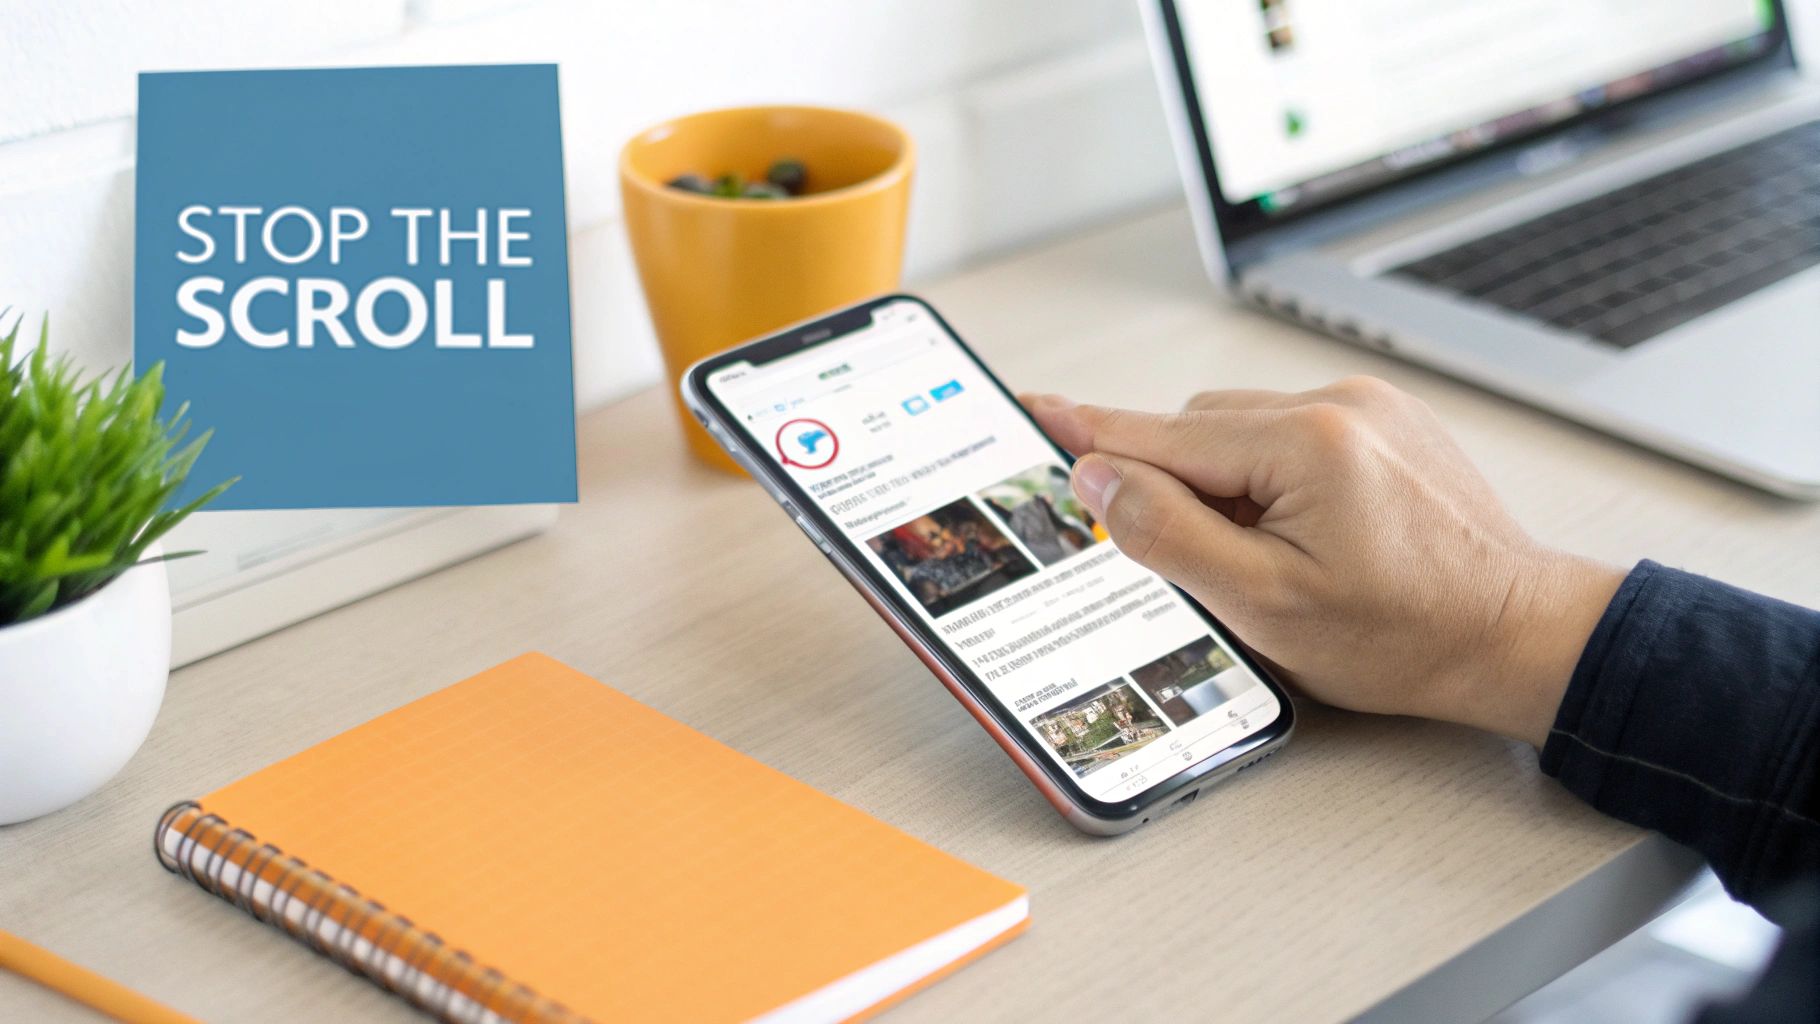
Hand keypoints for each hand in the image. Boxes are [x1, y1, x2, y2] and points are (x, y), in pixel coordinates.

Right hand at [1025, 377, 1623, 747]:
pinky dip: (1269, 478)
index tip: (1028, 409)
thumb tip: (1099, 477)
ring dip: (1225, 486)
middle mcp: (1336, 404)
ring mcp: (1365, 407)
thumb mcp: (1265, 605)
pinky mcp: (1382, 421)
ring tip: (1274, 560)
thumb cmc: (1405, 635)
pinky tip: (1304, 535)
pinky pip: (1288, 434)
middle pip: (1195, 430)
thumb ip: (1170, 534)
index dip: (1086, 434)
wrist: (1517, 633)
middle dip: (1176, 489)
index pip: (1157, 435)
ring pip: (1239, 432)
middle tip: (1206, 565)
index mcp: (1304, 443)